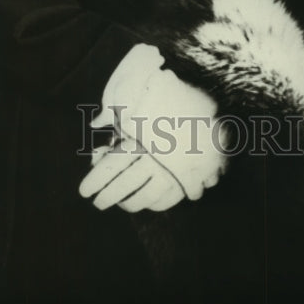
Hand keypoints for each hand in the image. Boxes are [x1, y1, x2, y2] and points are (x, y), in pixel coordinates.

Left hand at [82, 44, 225, 209]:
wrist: (219, 108)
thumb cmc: (177, 98)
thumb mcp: (145, 98)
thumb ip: (120, 111)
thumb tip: (97, 123)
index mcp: (143, 138)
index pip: (111, 166)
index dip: (95, 181)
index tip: (83, 191)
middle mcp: (156, 159)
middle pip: (124, 186)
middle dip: (107, 197)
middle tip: (97, 203)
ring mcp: (174, 172)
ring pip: (145, 197)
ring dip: (130, 204)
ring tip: (122, 205)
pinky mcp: (190, 179)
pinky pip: (168, 199)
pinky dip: (155, 204)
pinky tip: (148, 202)